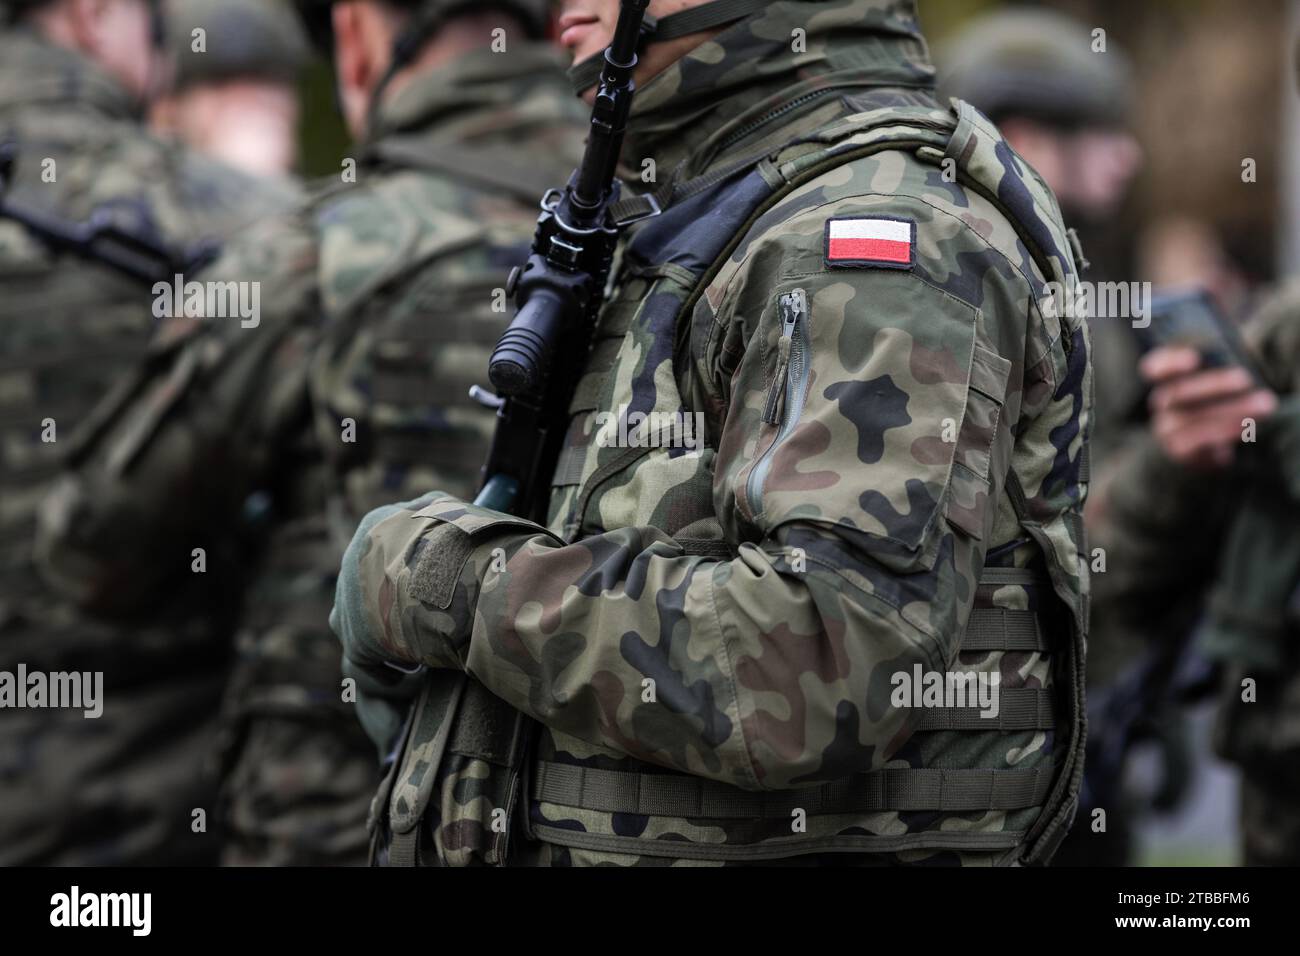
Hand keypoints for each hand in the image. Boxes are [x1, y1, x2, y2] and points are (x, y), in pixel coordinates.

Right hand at [1141, 346, 1276, 468]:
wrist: (1209, 445)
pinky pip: (1198, 441)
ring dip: (1230, 410)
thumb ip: (1220, 372)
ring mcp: (1167, 428)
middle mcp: (1163, 404)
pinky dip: (1224, 432)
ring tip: (1262, 405)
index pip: (1155, 367)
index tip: (1195, 359)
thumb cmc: (1217, 403)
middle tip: (1245, 379)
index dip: (1170, 363)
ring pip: (1190, 418)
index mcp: (1168, 379)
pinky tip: (1246, 426)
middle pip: (1177, 392)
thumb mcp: (1217, 385)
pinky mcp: (1180, 450)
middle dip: (1214, 384)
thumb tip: (1238, 369)